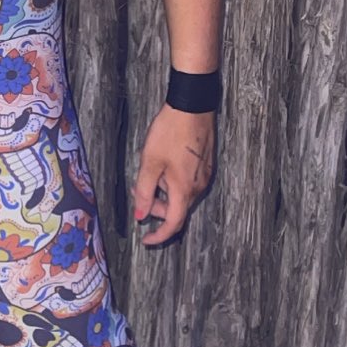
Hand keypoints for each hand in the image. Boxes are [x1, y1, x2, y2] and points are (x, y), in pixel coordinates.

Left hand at [131, 104, 215, 245]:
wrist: (193, 106)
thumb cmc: (171, 132)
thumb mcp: (150, 162)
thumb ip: (144, 192)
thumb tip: (140, 216)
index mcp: (184, 189)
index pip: (174, 224)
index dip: (159, 236)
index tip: (146, 240)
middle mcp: (199, 187)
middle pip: (178, 210)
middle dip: (158, 208)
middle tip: (139, 194)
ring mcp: (205, 176)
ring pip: (183, 196)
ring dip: (165, 193)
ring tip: (151, 173)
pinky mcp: (206, 165)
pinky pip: (189, 184)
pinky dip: (175, 183)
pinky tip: (165, 165)